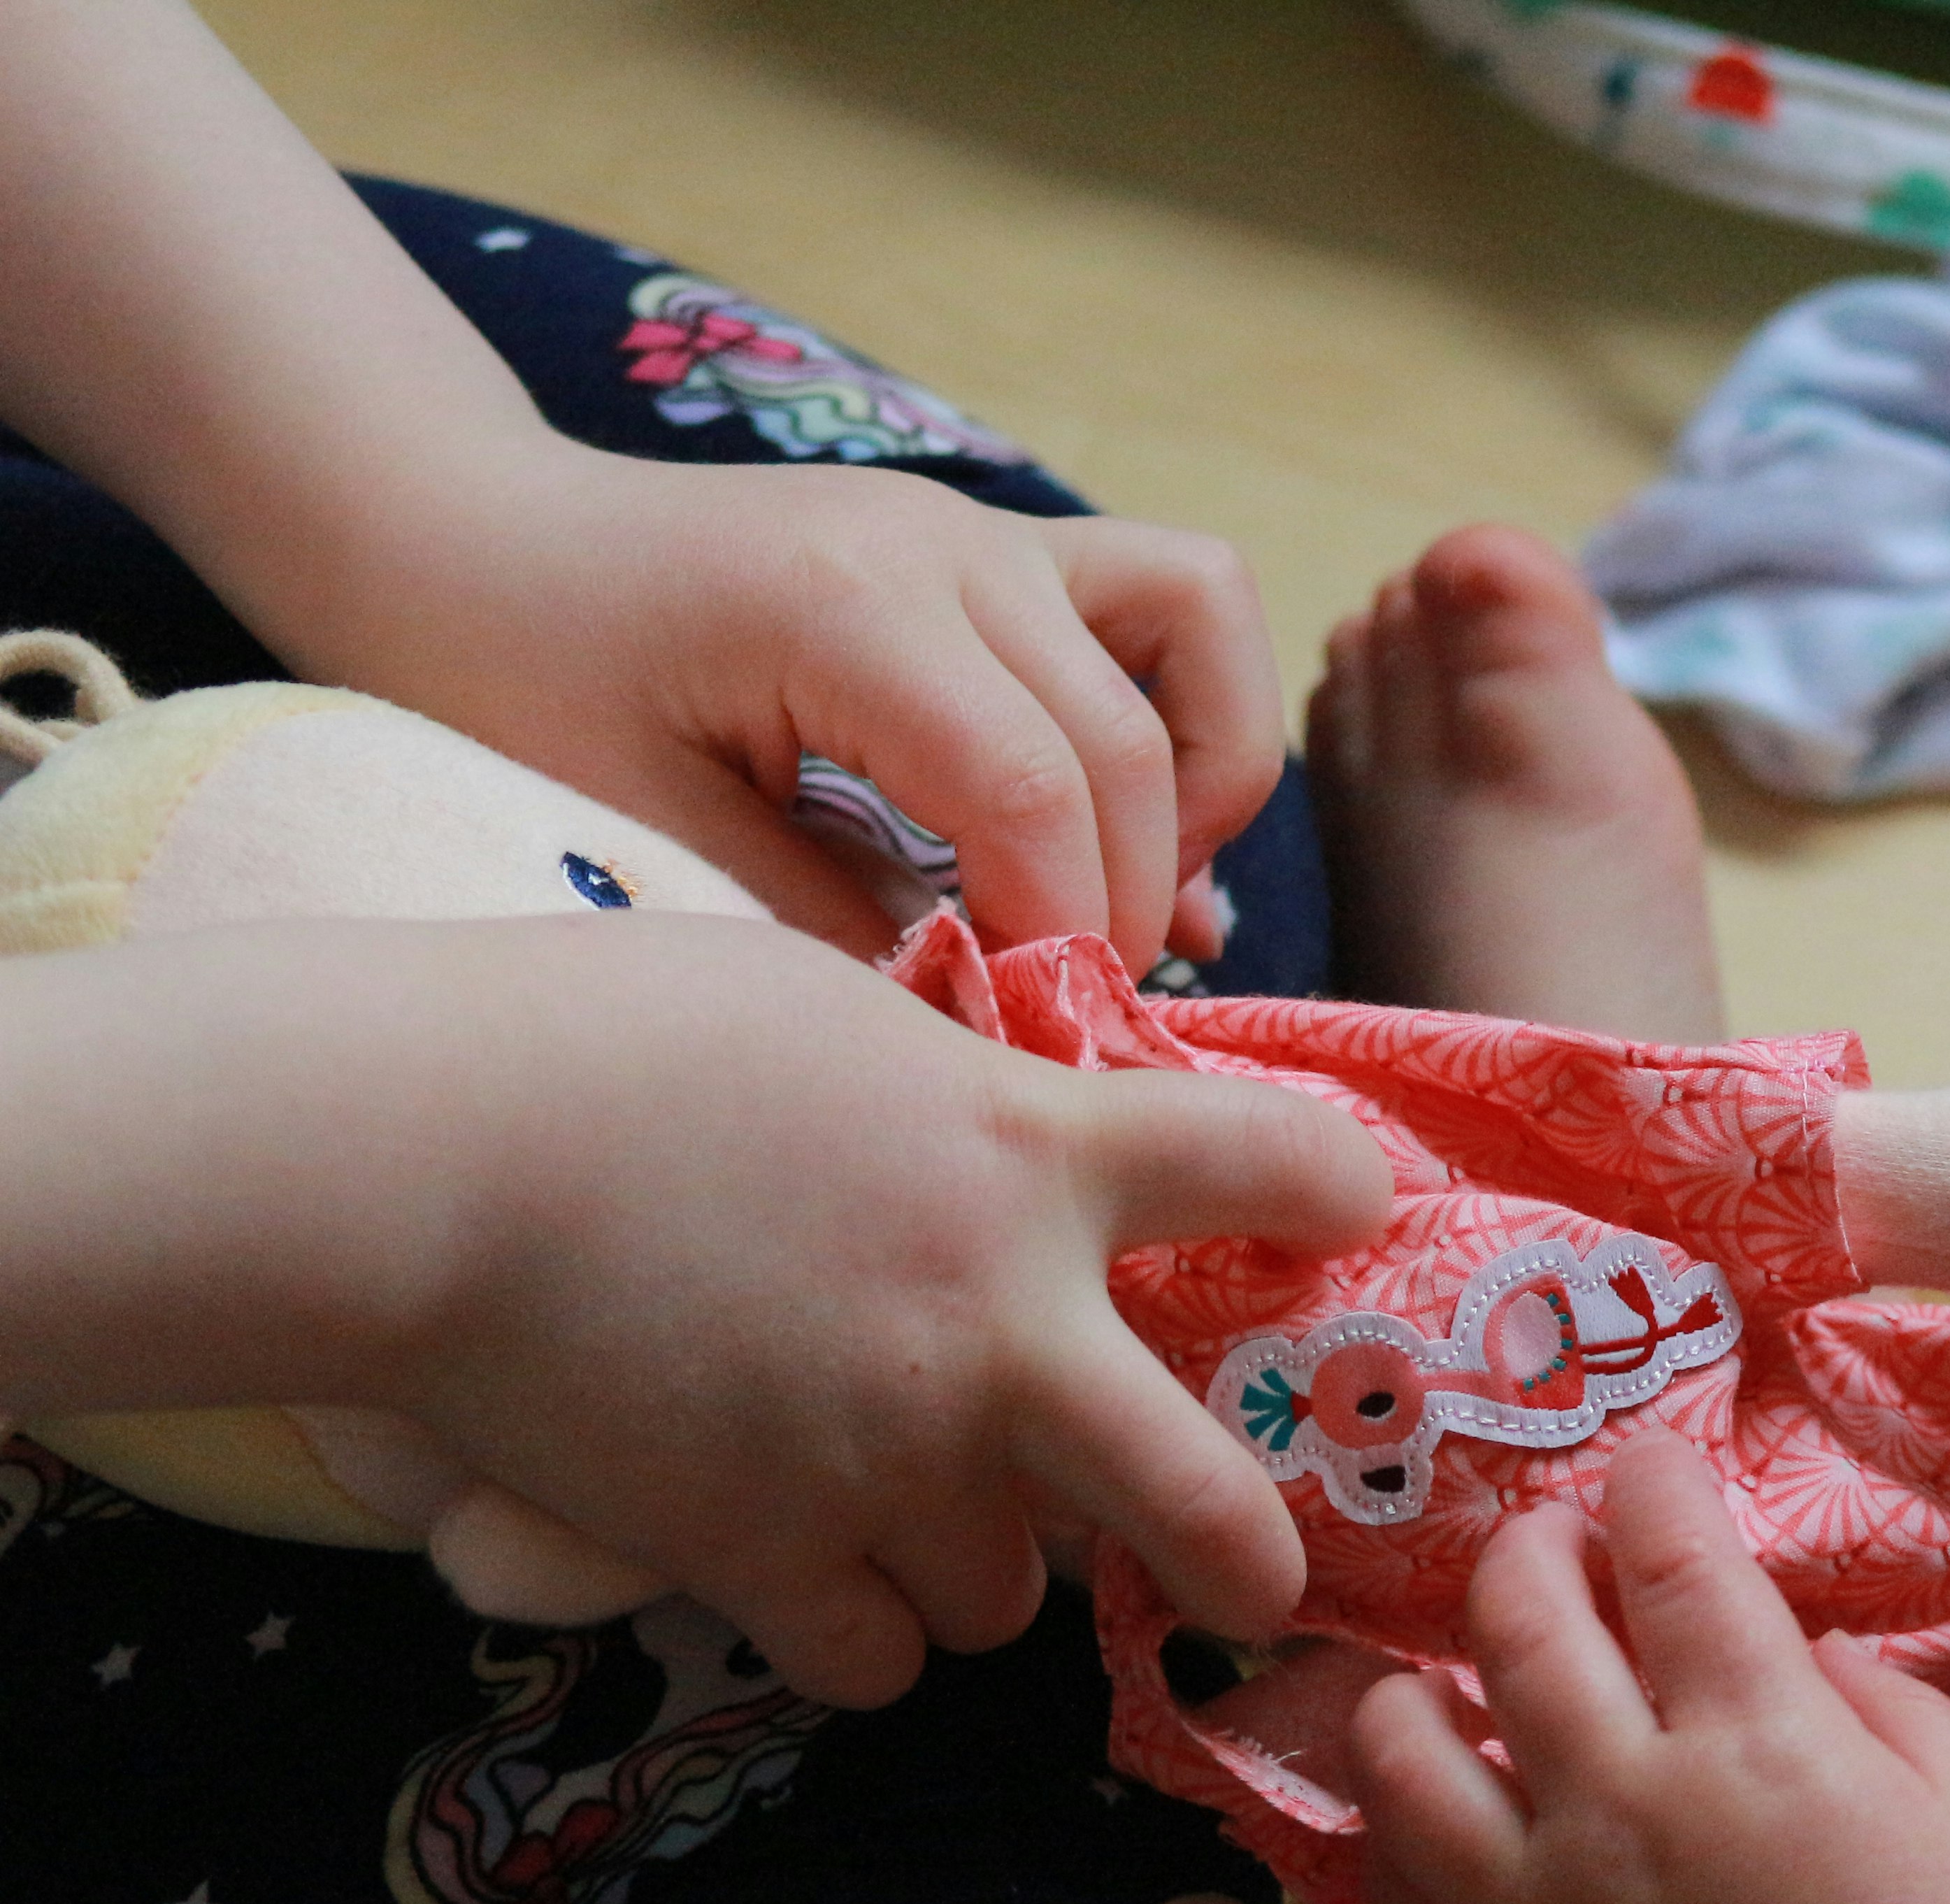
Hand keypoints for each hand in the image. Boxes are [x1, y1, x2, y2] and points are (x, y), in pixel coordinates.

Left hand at [0, 4, 1277, 973]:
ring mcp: (989, 531)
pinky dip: (1188, 714)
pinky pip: (1177, 602)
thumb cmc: (516, 685)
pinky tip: (1116, 819)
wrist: (461, 536)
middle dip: (1126, 902)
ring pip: (1203, 636)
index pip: (1033, 792)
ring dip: (1200, 787)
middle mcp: (947, 543)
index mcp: (844, 607)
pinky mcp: (1005, 548)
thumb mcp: (651, 840)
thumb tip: (1000, 1016)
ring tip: (1123, 897)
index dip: (1058, 936)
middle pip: (1131, 744)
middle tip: (1058, 1010)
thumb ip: (834, 926)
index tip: (1025, 1039)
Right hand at [0, 914, 1391, 1706]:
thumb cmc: (614, 1040)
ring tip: (912, 1509)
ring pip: (1012, 1594)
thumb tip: (1034, 1137)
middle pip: (1208, 1511)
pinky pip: (875, 1659)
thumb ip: (968, 1100)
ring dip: (985, 1566)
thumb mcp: (844, 1019)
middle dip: (1254, 1566)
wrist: (419, 1157)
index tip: (1348, 1212)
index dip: (1331, 1191)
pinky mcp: (765, 1554)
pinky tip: (811, 1566)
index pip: (1276, 1166)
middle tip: (1262, 1588)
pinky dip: (855, 1629)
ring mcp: (888, 1461)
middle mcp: (1000, 1331)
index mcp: (1035, 1157)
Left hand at [1346, 1436, 1949, 1903]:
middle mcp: (1623, 1801)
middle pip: (1518, 1613)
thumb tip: (1810, 1649)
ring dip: (1417, 1682)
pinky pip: (1393, 1884)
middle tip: (1552, 1550)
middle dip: (1530, 1548)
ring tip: (1451, 1680)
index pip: (1669, 1553)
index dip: (1650, 1482)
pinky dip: (1399, 1827)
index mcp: (1757, 1743)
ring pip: (1401, 1742)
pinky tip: (1435, 1809)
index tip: (1648, 1470)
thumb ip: (1894, 1709)